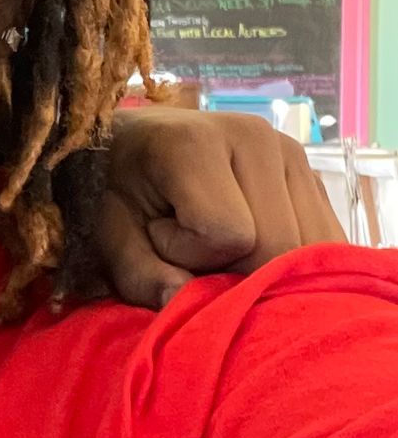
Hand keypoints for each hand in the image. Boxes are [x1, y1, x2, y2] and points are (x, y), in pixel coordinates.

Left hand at [100, 108, 341, 308]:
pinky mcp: (316, 176)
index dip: (188, 254)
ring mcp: (294, 152)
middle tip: (192, 247)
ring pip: (310, 248)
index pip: (228, 233)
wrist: (139, 149)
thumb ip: (140, 275)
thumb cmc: (123, 196)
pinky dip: (293, 260)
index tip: (158, 234)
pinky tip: (256, 243)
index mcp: (195, 142)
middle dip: (233, 267)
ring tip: (222, 241)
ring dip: (267, 264)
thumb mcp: (110, 237)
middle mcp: (255, 136)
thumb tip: (182, 300)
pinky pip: (328, 243)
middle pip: (279, 245)